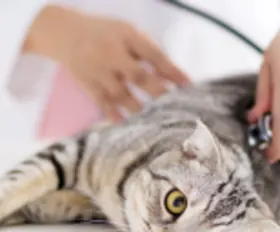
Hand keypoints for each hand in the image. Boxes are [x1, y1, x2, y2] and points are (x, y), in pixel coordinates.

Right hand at [24, 5, 189, 119]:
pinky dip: (114, 115)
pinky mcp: (88, 84)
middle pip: (138, 76)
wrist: (66, 33)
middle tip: (174, 108)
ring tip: (154, 123)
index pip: (154, 55)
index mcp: (126, 36)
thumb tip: (173, 76)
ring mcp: (98, 70)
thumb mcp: (128, 34)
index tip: (188, 87)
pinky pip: (102, 102)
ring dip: (138, 108)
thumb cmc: (106, 34)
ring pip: (121, 93)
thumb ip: (148, 52)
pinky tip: (126, 126)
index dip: (172, 71)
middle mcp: (112, 53)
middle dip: (158, 93)